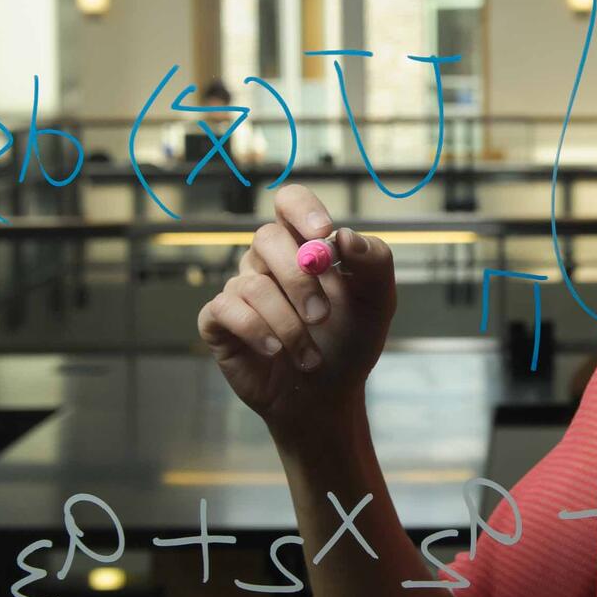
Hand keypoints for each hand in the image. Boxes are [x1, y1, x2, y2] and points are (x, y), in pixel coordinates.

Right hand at [196, 185, 396, 438]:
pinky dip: (256, 331)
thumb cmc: (351, 340)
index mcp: (304, 244)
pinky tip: (276, 351)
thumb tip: (346, 235)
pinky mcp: (219, 319)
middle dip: (299, 280)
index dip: (301, 209)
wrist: (328, 394)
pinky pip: (225, 309)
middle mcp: (268, 259)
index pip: (290, 201)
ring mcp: (241, 288)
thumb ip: (375, 262)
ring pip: (252, 284)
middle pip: (267, 238)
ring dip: (288, 324)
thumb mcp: (378, 302)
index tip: (323, 232)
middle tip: (322, 316)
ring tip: (311, 356)